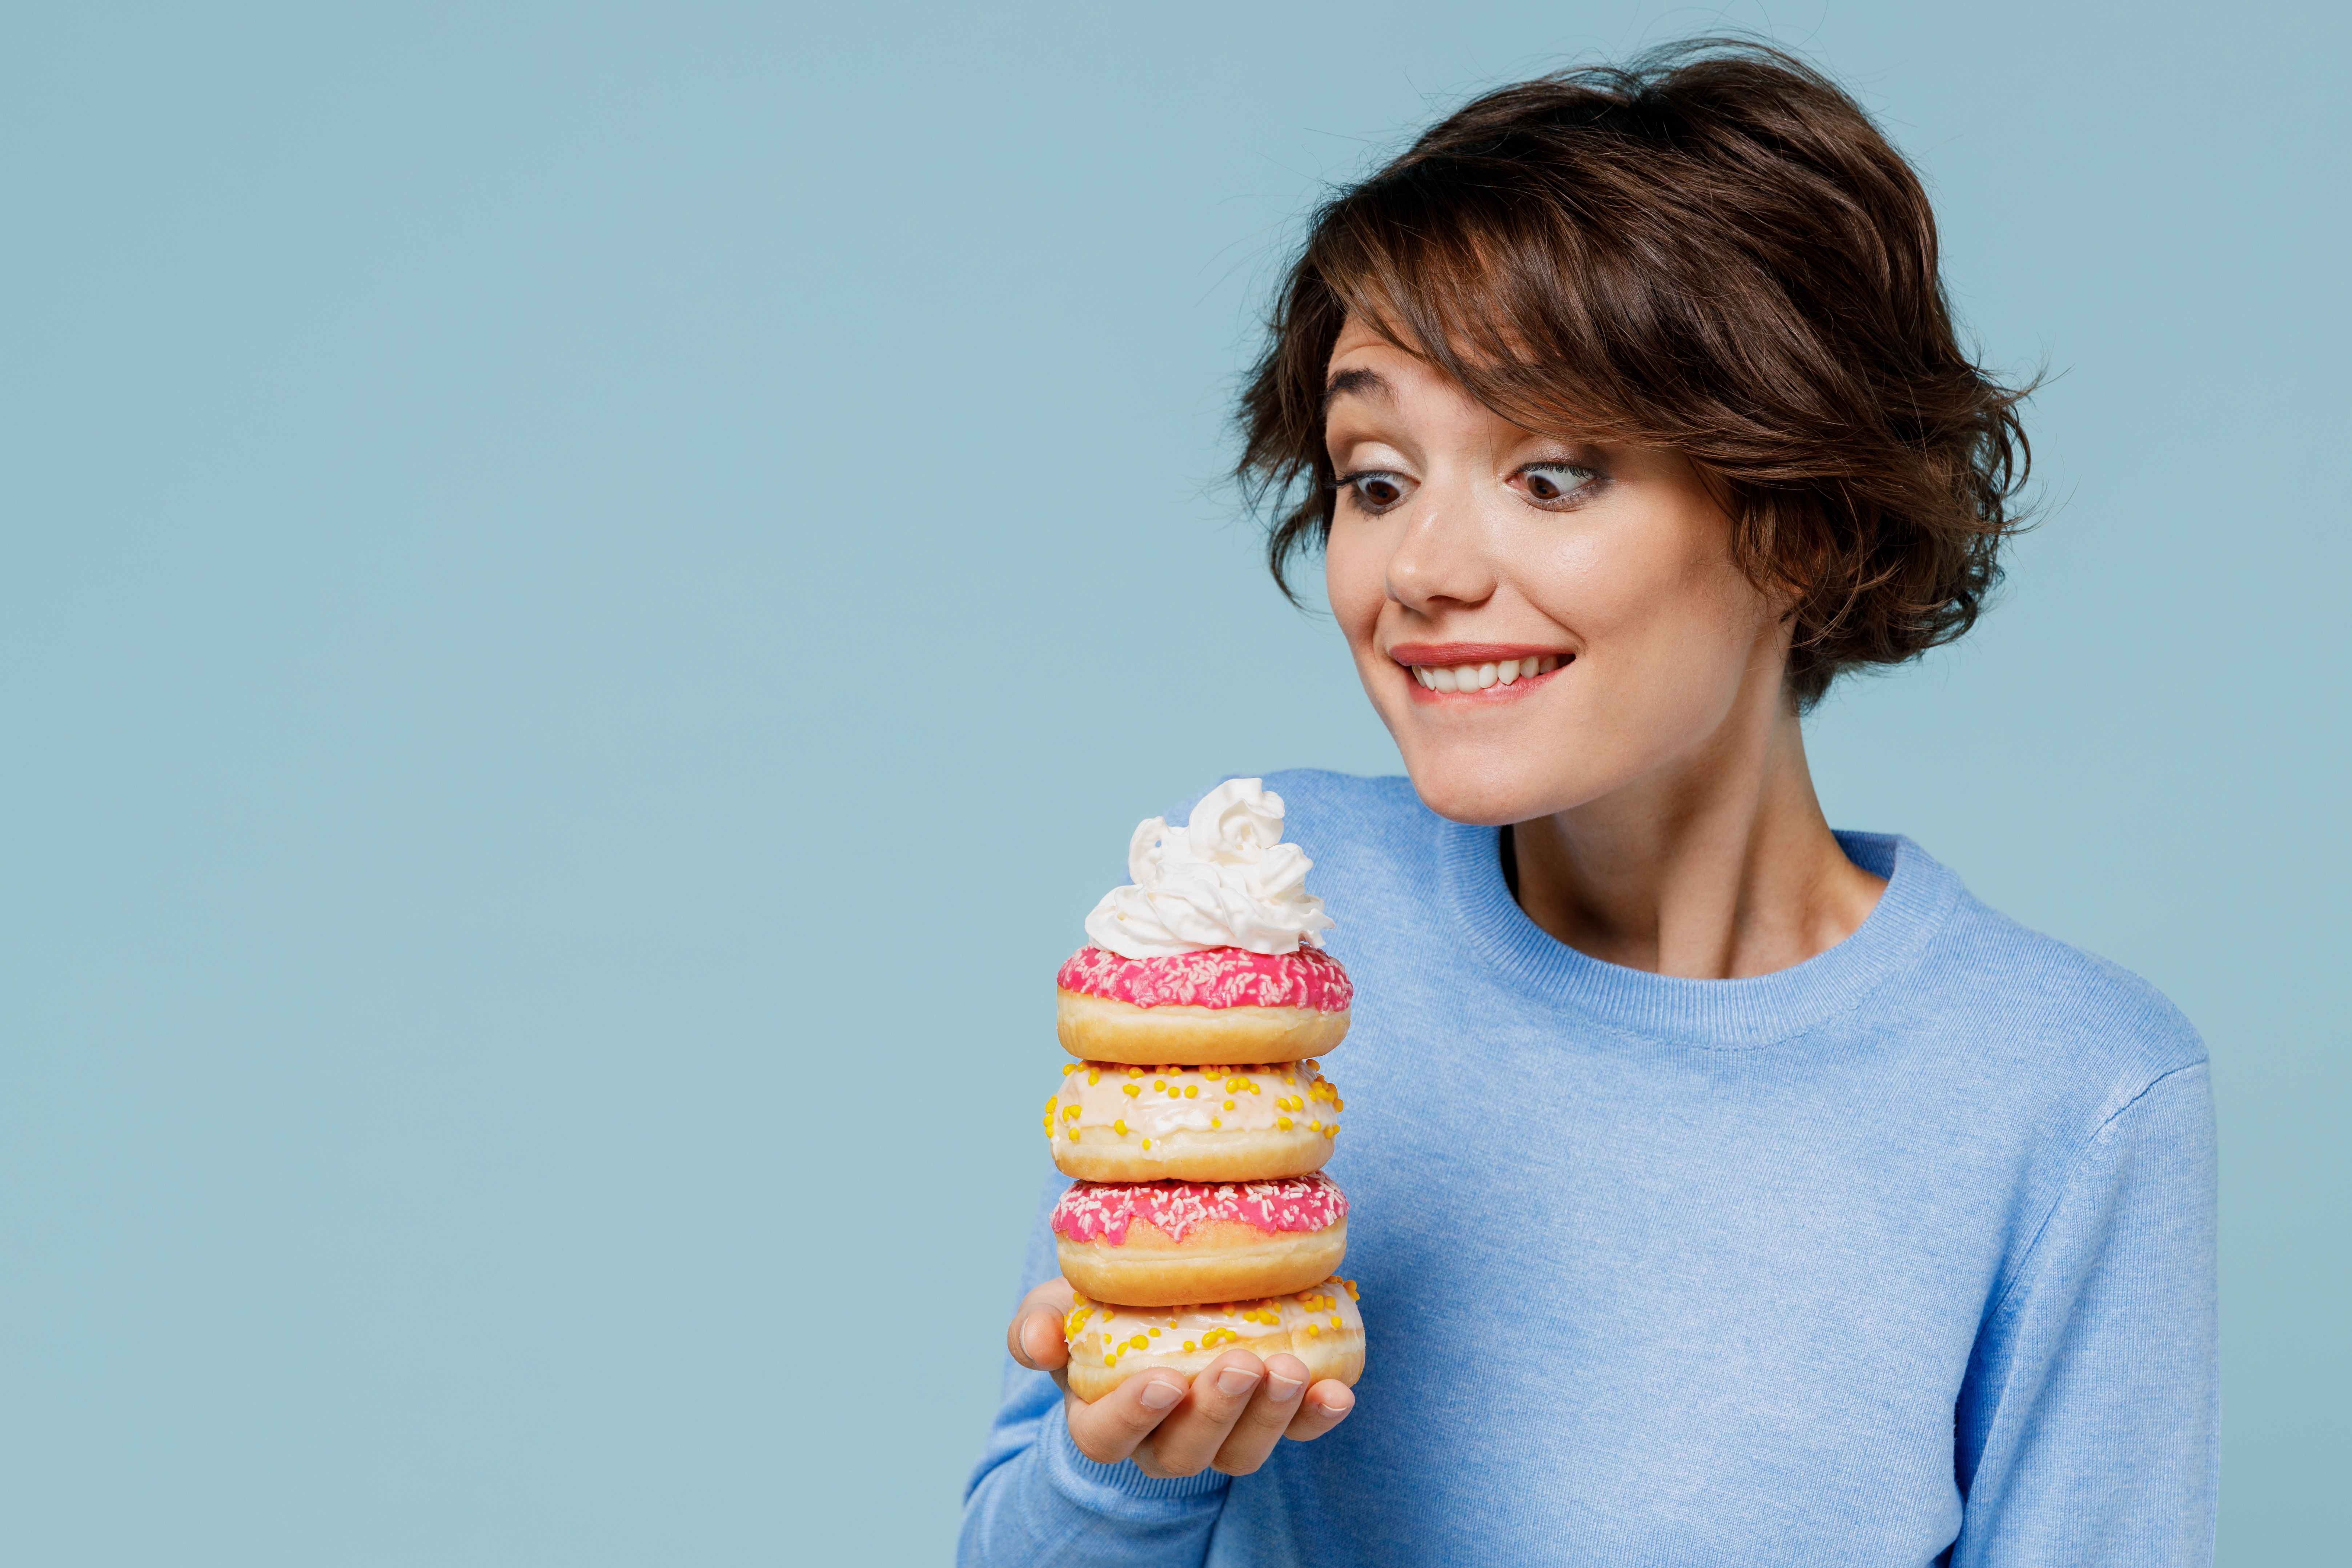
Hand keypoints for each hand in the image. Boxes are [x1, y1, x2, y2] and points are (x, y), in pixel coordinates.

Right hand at [1006, 1277, 1356, 1477]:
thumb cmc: (1095, 1313)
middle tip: (1241, 1365)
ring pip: (1243, 1450)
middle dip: (1216, 1412)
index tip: (1163, 1381)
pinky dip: (1318, 1416)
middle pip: (1186, 1451)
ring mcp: (1219, 1438)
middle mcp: (1161, 1442)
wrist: (1152, 1308)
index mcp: (1101, 1419)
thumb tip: (1037, 1343)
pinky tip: (1338, 1391)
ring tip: (1291, 1369)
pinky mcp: (1268, 1422)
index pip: (1108, 1436)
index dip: (1134, 1415)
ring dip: (1270, 1416)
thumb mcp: (1056, 1310)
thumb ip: (1038, 1324)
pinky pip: (1296, 1434)